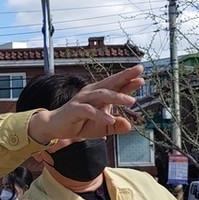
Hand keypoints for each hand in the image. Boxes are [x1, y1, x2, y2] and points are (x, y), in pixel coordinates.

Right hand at [27, 65, 143, 143]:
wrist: (56, 127)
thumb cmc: (79, 124)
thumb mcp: (101, 128)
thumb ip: (115, 127)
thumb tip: (129, 126)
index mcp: (100, 95)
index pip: (116, 86)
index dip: (129, 81)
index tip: (142, 78)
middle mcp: (92, 93)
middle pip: (111, 83)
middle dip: (125, 76)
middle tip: (139, 71)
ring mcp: (83, 100)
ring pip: (102, 95)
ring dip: (117, 97)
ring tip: (131, 101)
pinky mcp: (75, 109)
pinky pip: (89, 111)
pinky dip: (100, 116)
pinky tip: (110, 120)